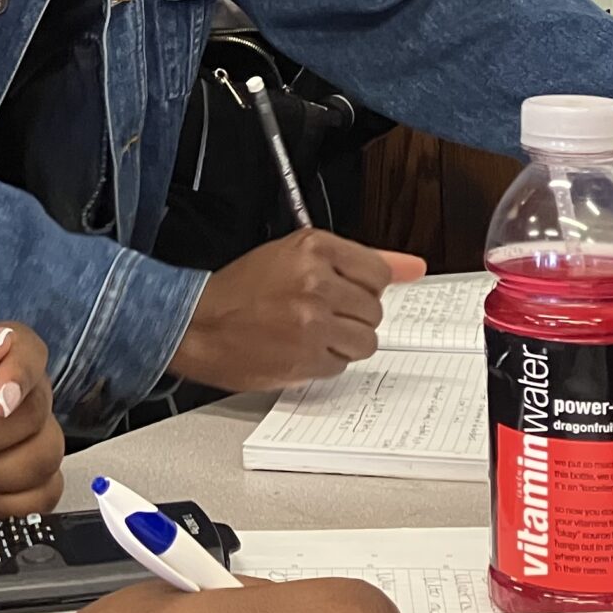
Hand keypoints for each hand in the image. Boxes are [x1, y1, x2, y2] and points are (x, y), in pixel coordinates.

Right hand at [171, 229, 426, 391]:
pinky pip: (342, 365)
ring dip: (342, 341)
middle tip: (317, 311)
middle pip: (374, 309)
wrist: (198, 323)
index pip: (378, 273)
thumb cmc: (241, 290)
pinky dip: (324, 361)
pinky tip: (298, 348)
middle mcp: (316, 281)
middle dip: (350, 315)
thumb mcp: (296, 255)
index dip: (363, 287)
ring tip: (309, 331)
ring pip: (365, 340)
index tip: (347, 291)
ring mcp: (312, 321)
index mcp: (314, 247)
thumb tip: (415, 267)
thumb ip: (360, 260)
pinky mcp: (307, 357)